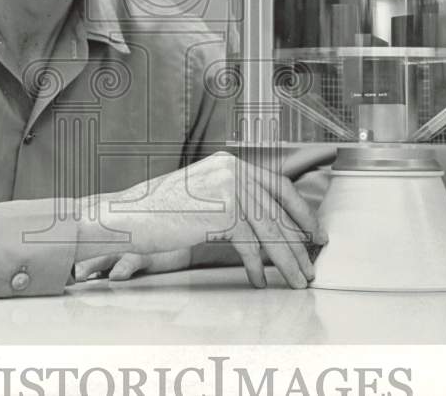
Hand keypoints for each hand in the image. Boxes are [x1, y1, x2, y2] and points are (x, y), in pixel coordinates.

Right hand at [77, 151, 326, 289]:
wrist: (129, 216)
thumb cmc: (160, 214)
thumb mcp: (202, 197)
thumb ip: (231, 201)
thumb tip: (265, 225)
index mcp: (231, 163)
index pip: (278, 186)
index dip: (301, 211)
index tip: (316, 232)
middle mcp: (234, 169)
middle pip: (279, 210)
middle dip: (299, 242)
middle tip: (311, 266)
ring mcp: (229, 187)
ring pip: (270, 230)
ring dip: (286, 260)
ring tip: (296, 281)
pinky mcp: (223, 210)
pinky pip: (250, 245)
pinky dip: (257, 267)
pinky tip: (259, 282)